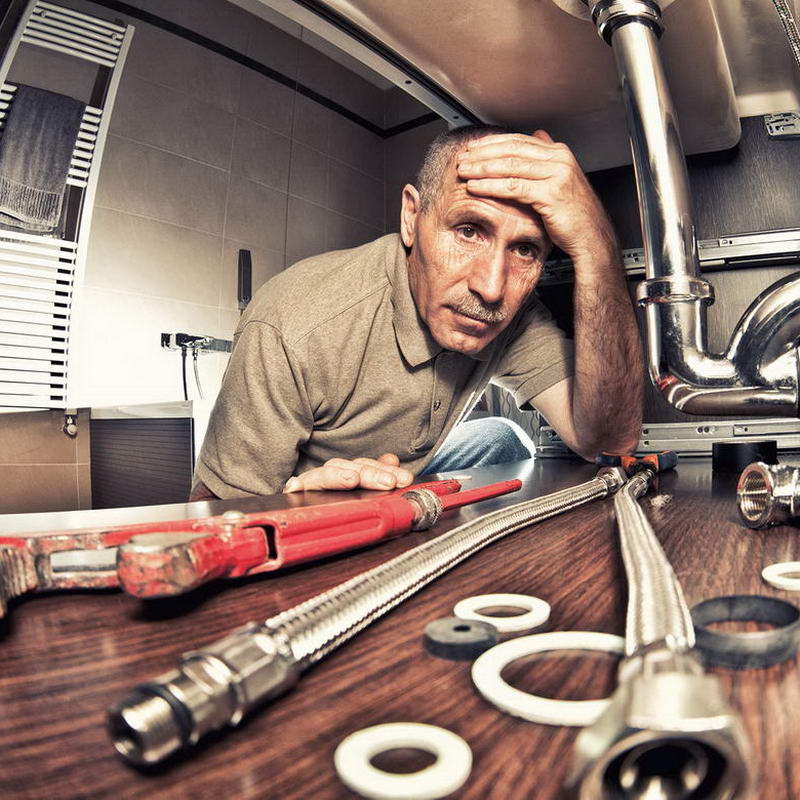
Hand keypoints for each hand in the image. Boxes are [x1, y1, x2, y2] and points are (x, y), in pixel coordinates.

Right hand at [283, 453, 413, 492]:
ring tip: (351, 479)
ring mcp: (313, 484)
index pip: (366, 466)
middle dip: (370, 474)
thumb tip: (392, 459)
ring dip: (339, 476)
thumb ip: (380, 474)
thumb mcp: (367, 490)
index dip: (385, 470)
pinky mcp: (298, 495)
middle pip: (348, 468)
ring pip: (325, 474)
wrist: (312, 519)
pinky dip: (296, 485)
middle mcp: (330, 476)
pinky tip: (296, 487)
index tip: (403, 479)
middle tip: (388, 482)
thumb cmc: (343, 503)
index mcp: (348, 473)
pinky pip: (296, 489)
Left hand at [456, 131, 617, 266]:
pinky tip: (476, 187)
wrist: (590, 236)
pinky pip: (513, 187)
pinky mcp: (550, 194)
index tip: (473, 148)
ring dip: (483, 168)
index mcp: (559, 153)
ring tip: (464, 171)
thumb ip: (547, 158)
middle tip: (463, 158)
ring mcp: (556, 175)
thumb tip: (538, 135)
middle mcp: (559, 159)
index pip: (519, 141)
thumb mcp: (560, 179)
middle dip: (483, 153)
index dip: (492, 143)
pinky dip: (491, 186)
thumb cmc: (573, 213)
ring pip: (510, 166)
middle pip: (512, 150)